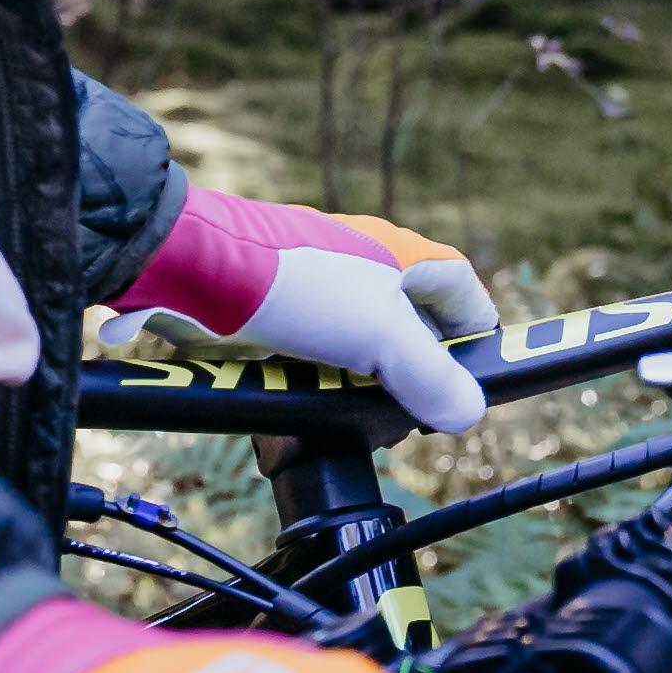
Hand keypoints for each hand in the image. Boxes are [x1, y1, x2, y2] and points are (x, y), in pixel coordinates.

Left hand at [115, 185, 502, 431]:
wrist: (195, 271)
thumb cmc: (295, 284)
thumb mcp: (381, 337)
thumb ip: (431, 377)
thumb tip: (469, 412)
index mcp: (399, 254)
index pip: (461, 287)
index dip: (475, 330)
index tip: (476, 373)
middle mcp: (362, 266)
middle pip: (410, 325)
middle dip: (415, 373)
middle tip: (414, 411)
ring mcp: (318, 290)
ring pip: (358, 346)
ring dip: (362, 385)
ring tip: (359, 418)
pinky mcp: (277, 314)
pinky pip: (312, 356)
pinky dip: (316, 383)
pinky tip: (308, 405)